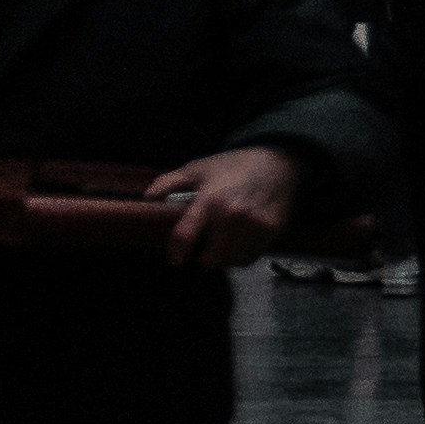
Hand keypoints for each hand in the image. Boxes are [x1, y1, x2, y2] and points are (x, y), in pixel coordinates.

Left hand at [152, 145, 298, 267]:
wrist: (276, 161)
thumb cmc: (232, 166)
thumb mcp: (198, 168)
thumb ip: (170, 183)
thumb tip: (148, 198)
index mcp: (209, 199)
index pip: (185, 236)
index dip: (177, 252)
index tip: (176, 258)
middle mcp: (231, 215)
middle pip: (210, 259)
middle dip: (206, 253)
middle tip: (209, 240)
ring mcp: (253, 225)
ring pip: (229, 262)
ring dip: (225, 255)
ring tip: (226, 237)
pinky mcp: (270, 231)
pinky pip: (249, 258)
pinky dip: (242, 253)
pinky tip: (242, 236)